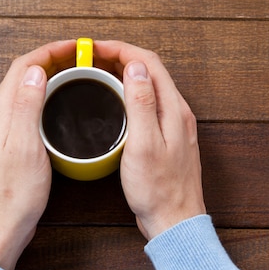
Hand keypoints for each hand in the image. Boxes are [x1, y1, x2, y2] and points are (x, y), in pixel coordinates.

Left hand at [0, 40, 76, 269]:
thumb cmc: (12, 196)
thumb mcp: (24, 148)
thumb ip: (26, 106)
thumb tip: (35, 71)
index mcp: (0, 114)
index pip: (22, 67)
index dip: (49, 51)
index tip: (75, 47)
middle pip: (21, 76)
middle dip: (49, 60)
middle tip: (78, 58)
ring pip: (22, 92)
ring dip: (45, 77)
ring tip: (72, 75)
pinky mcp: (6, 147)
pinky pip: (24, 110)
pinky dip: (42, 99)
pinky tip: (56, 108)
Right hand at [94, 41, 205, 239]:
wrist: (174, 220)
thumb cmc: (158, 189)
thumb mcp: (144, 144)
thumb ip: (142, 103)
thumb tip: (135, 68)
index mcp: (173, 109)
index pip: (148, 62)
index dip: (121, 49)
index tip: (94, 48)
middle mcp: (177, 112)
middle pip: (150, 70)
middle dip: (120, 56)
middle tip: (91, 58)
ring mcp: (173, 124)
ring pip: (149, 86)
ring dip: (125, 73)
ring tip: (98, 73)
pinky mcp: (167, 137)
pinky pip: (148, 103)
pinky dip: (129, 93)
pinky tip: (114, 101)